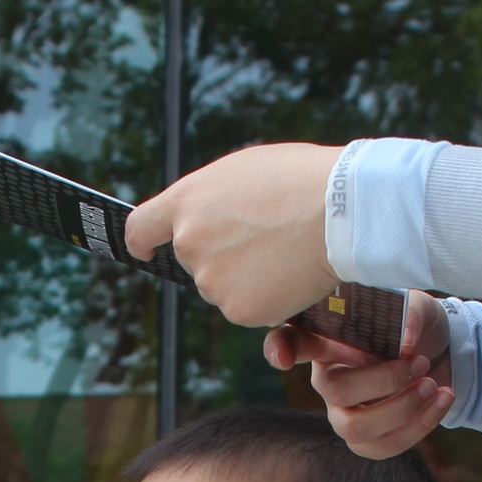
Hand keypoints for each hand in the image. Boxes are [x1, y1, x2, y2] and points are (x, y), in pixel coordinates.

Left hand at [123, 144, 336, 325]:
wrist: (340, 211)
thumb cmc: (301, 180)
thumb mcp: (244, 172)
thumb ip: (213, 199)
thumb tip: (210, 219)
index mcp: (187, 201)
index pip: (141, 228)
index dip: (143, 241)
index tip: (146, 249)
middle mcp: (190, 242)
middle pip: (195, 260)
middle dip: (222, 254)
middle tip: (264, 237)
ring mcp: (212, 280)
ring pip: (223, 287)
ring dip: (247, 276)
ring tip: (284, 248)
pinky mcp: (238, 310)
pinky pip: (249, 308)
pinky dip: (268, 297)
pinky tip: (291, 273)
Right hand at [266, 290, 454, 457]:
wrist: (443, 355)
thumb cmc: (417, 326)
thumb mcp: (416, 306)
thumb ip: (407, 314)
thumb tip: (405, 344)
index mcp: (328, 341)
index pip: (291, 343)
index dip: (279, 350)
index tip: (282, 358)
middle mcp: (328, 380)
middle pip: (336, 391)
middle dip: (384, 381)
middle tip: (420, 363)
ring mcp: (343, 414)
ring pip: (355, 429)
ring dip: (402, 409)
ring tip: (433, 385)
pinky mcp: (367, 441)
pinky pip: (384, 447)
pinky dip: (420, 425)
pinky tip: (443, 399)